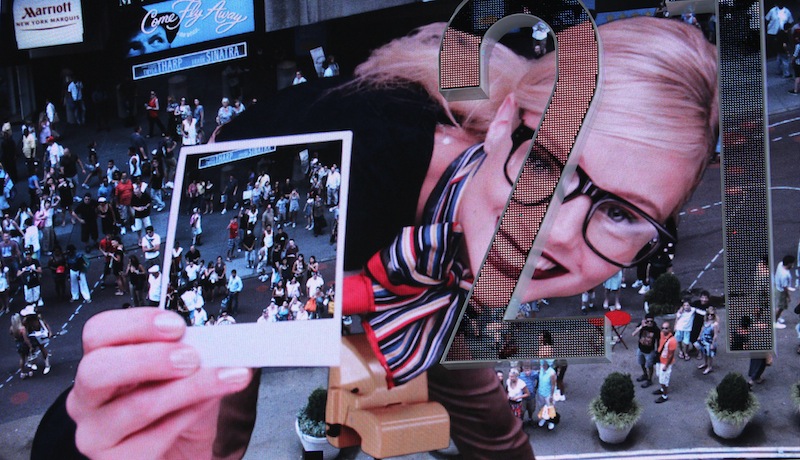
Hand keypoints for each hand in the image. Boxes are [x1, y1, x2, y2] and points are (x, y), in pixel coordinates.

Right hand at [66, 308, 252, 458]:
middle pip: (98, 368)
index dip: (137, 324)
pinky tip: (205, 408)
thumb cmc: (178, 413)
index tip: (177, 326)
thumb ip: (193, 354)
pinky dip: (188, 417)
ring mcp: (96, 434)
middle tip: (192, 358)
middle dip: (151, 358)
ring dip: (188, 388)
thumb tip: (216, 341)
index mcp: (103, 363)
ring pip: (136, 406)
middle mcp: (89, 398)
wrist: (181, 455)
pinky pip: (152, 439)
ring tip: (221, 379)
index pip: (100, 332)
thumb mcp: (187, 375)